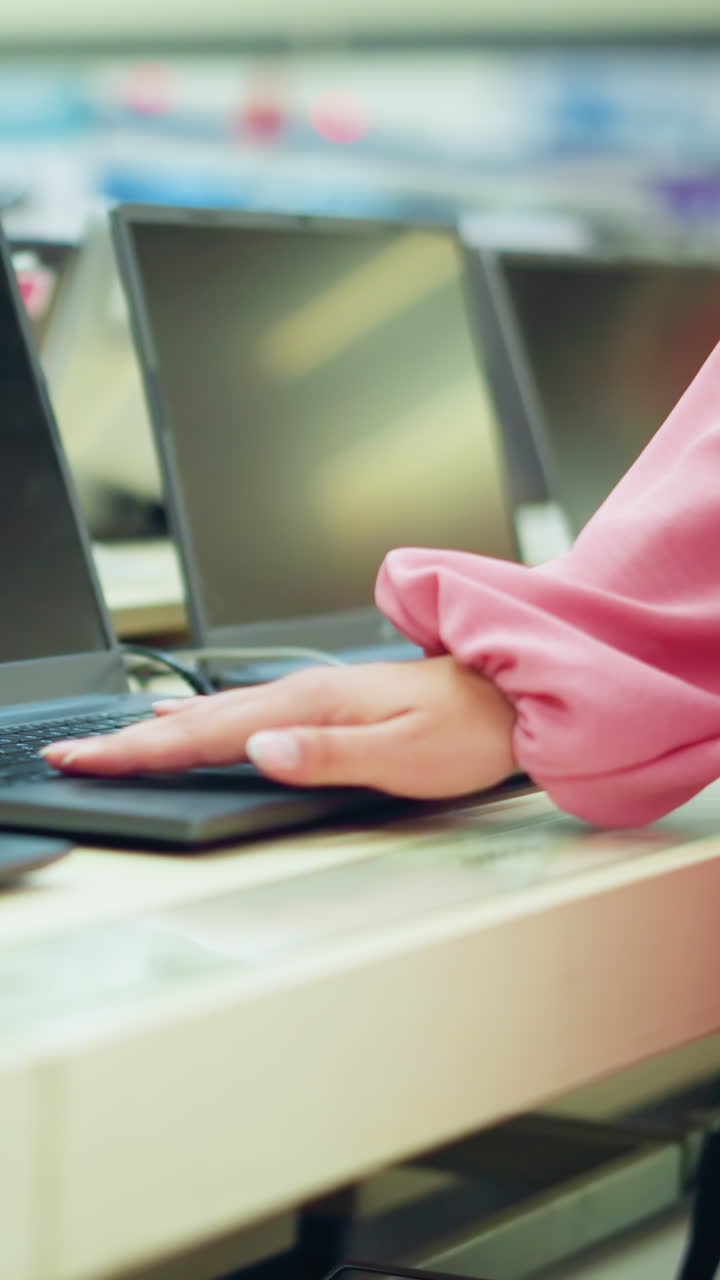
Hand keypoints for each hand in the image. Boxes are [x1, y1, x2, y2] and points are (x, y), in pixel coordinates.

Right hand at [41, 656, 516, 797]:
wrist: (508, 697)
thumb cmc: (466, 732)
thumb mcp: (404, 755)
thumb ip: (328, 755)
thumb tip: (261, 749)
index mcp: (310, 705)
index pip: (207, 734)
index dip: (142, 749)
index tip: (88, 758)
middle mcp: (301, 693)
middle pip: (196, 720)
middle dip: (129, 738)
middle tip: (72, 753)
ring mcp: (309, 694)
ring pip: (214, 712)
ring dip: (157, 727)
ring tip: (112, 738)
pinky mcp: (320, 702)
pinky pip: (240, 709)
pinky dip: (199, 717)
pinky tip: (186, 717)